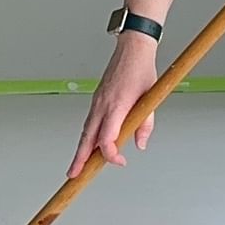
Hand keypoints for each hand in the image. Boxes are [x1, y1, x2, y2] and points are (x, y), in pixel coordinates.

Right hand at [69, 34, 160, 177]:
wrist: (131, 50)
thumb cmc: (141, 70)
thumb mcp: (150, 99)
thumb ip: (145, 124)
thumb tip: (140, 144)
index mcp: (116, 106)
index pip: (106, 139)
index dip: (111, 155)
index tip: (121, 160)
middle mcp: (102, 105)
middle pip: (87, 138)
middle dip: (79, 159)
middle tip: (74, 175)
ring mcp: (97, 102)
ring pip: (85, 131)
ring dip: (80, 149)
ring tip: (76, 166)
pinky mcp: (97, 100)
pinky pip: (89, 122)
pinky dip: (86, 136)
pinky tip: (87, 145)